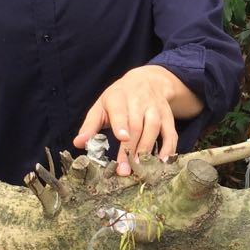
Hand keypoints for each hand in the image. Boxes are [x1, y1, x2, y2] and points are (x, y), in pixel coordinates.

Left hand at [72, 65, 197, 175]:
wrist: (147, 80)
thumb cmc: (118, 98)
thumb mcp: (101, 106)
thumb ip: (90, 125)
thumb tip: (78, 143)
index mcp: (118, 97)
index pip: (120, 111)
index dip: (122, 124)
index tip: (122, 138)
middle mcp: (139, 100)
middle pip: (137, 124)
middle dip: (131, 148)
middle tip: (125, 169)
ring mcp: (155, 108)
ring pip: (154, 127)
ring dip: (148, 148)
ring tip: (140, 168)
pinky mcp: (168, 116)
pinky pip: (171, 132)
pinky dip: (169, 148)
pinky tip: (162, 162)